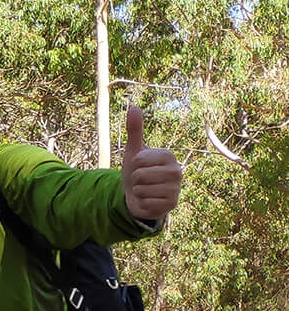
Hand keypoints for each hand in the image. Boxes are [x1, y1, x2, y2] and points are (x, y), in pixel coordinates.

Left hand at [120, 105, 181, 220]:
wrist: (140, 195)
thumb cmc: (138, 171)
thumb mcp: (134, 151)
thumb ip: (135, 130)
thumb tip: (133, 107)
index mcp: (168, 155)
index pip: (139, 160)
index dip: (133, 164)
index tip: (140, 166)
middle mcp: (177, 171)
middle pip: (139, 175)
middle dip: (134, 179)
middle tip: (141, 180)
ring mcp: (176, 189)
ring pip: (141, 189)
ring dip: (138, 191)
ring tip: (145, 189)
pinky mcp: (172, 204)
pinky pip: (146, 202)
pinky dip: (142, 202)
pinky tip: (149, 200)